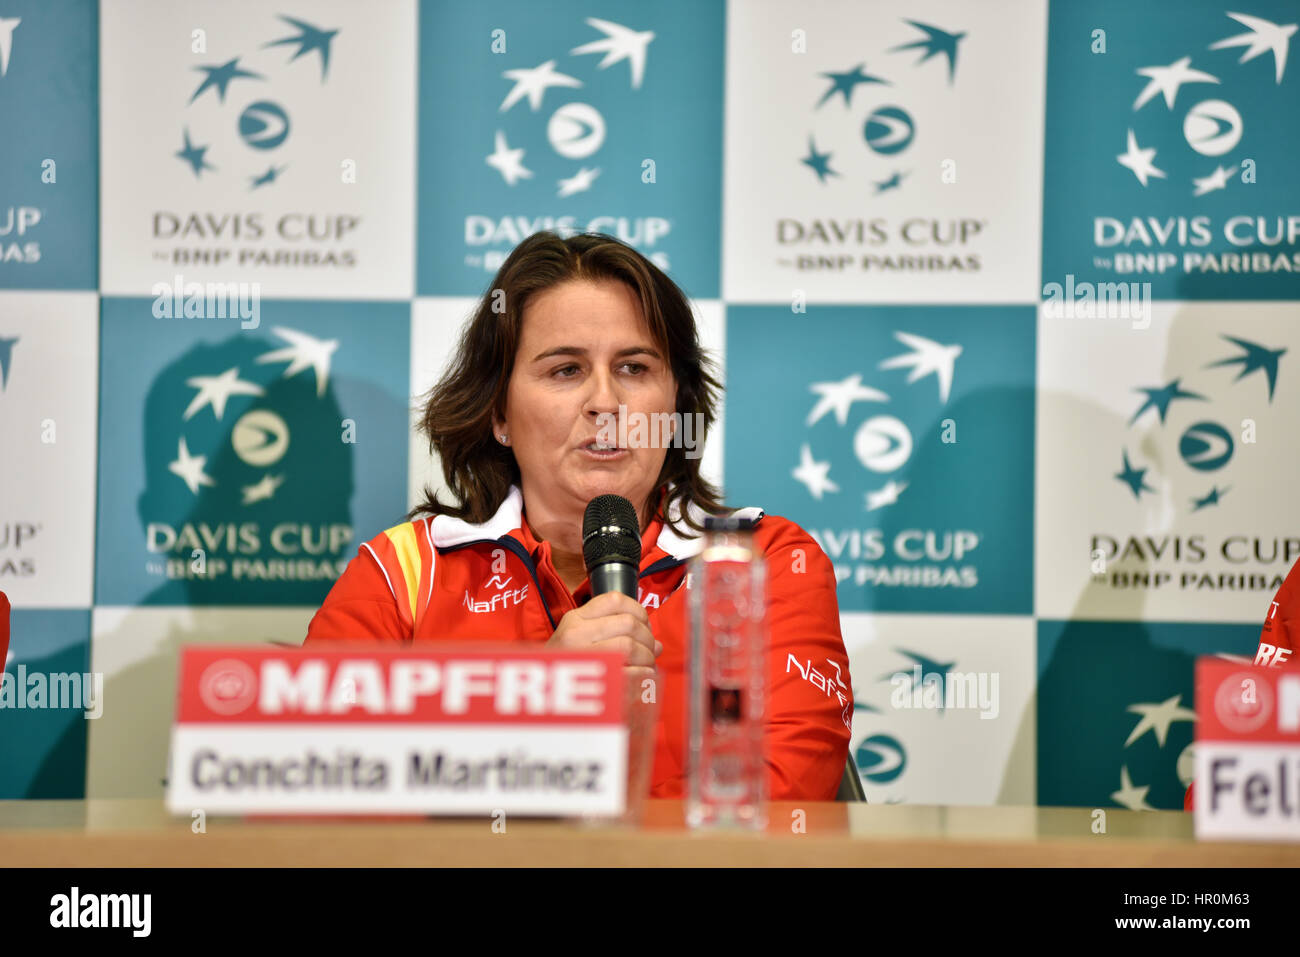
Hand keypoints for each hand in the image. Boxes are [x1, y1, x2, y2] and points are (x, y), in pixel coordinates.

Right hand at [546, 591, 661, 676]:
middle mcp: (576, 634)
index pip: (615, 599)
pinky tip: (644, 677)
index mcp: (574, 619)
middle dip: (647, 637)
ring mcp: (583, 658)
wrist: (541, 697)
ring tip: (647, 664)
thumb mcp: (578, 639)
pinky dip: (645, 674)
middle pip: (628, 623)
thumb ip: (615, 633)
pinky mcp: (593, 682)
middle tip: (650, 650)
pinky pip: (631, 672)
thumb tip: (657, 644)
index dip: (638, 610)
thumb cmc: (565, 667)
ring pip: (630, 645)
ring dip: (647, 656)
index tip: (644, 623)